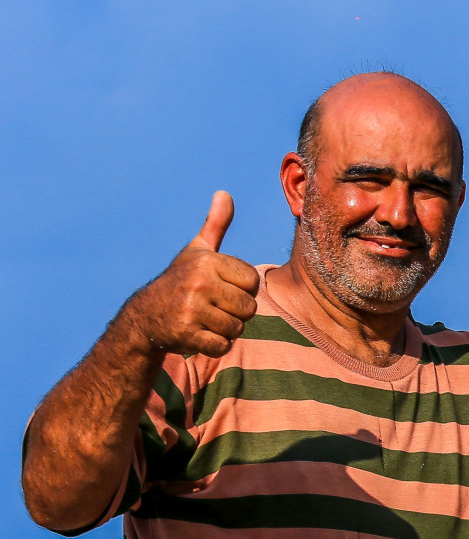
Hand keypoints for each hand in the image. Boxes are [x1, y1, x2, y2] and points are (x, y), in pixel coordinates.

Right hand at [117, 192, 260, 358]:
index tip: (219, 288)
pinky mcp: (185, 334)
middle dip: (235, 313)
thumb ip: (216, 224)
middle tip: (211, 308)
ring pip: (237, 329)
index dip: (241, 289)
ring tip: (203, 320)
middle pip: (249, 308)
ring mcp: (191, 309)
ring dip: (224, 330)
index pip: (253, 283)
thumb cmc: (180, 281)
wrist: (145, 317)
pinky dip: (213, 345)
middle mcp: (199, 283)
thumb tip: (224, 193)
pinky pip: (222, 346)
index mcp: (207, 262)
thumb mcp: (197, 250)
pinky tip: (196, 334)